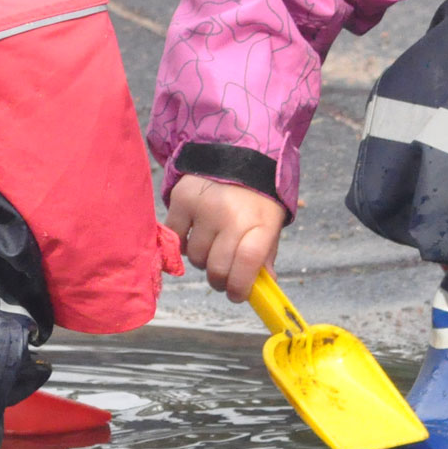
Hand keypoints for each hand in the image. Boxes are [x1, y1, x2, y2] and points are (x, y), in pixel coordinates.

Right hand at [165, 174, 285, 302]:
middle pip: (217, 268)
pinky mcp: (182, 199)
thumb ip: (266, 255)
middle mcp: (232, 215)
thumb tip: (265, 286)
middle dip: (220, 280)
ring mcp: (205, 207)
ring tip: (212, 244)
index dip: (240, 287)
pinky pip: (176, 239)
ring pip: (196, 257)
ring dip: (203, 259)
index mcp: (261, 222)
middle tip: (222, 276)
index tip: (237, 295)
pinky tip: (195, 232)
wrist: (236, 154)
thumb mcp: (271, 223)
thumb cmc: (257, 197)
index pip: (247, 264)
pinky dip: (183, 243)